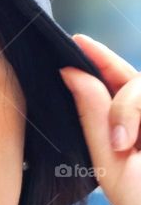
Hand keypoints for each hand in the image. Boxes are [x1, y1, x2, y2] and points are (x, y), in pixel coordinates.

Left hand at [60, 34, 140, 204]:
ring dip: (131, 108)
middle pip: (135, 81)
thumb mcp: (110, 163)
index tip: (77, 42)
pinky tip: (134, 142)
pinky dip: (138, 111)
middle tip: (115, 132)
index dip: (99, 59)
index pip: (115, 84)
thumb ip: (94, 117)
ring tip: (127, 146)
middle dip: (122, 97)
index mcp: (127, 131)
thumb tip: (70, 71)